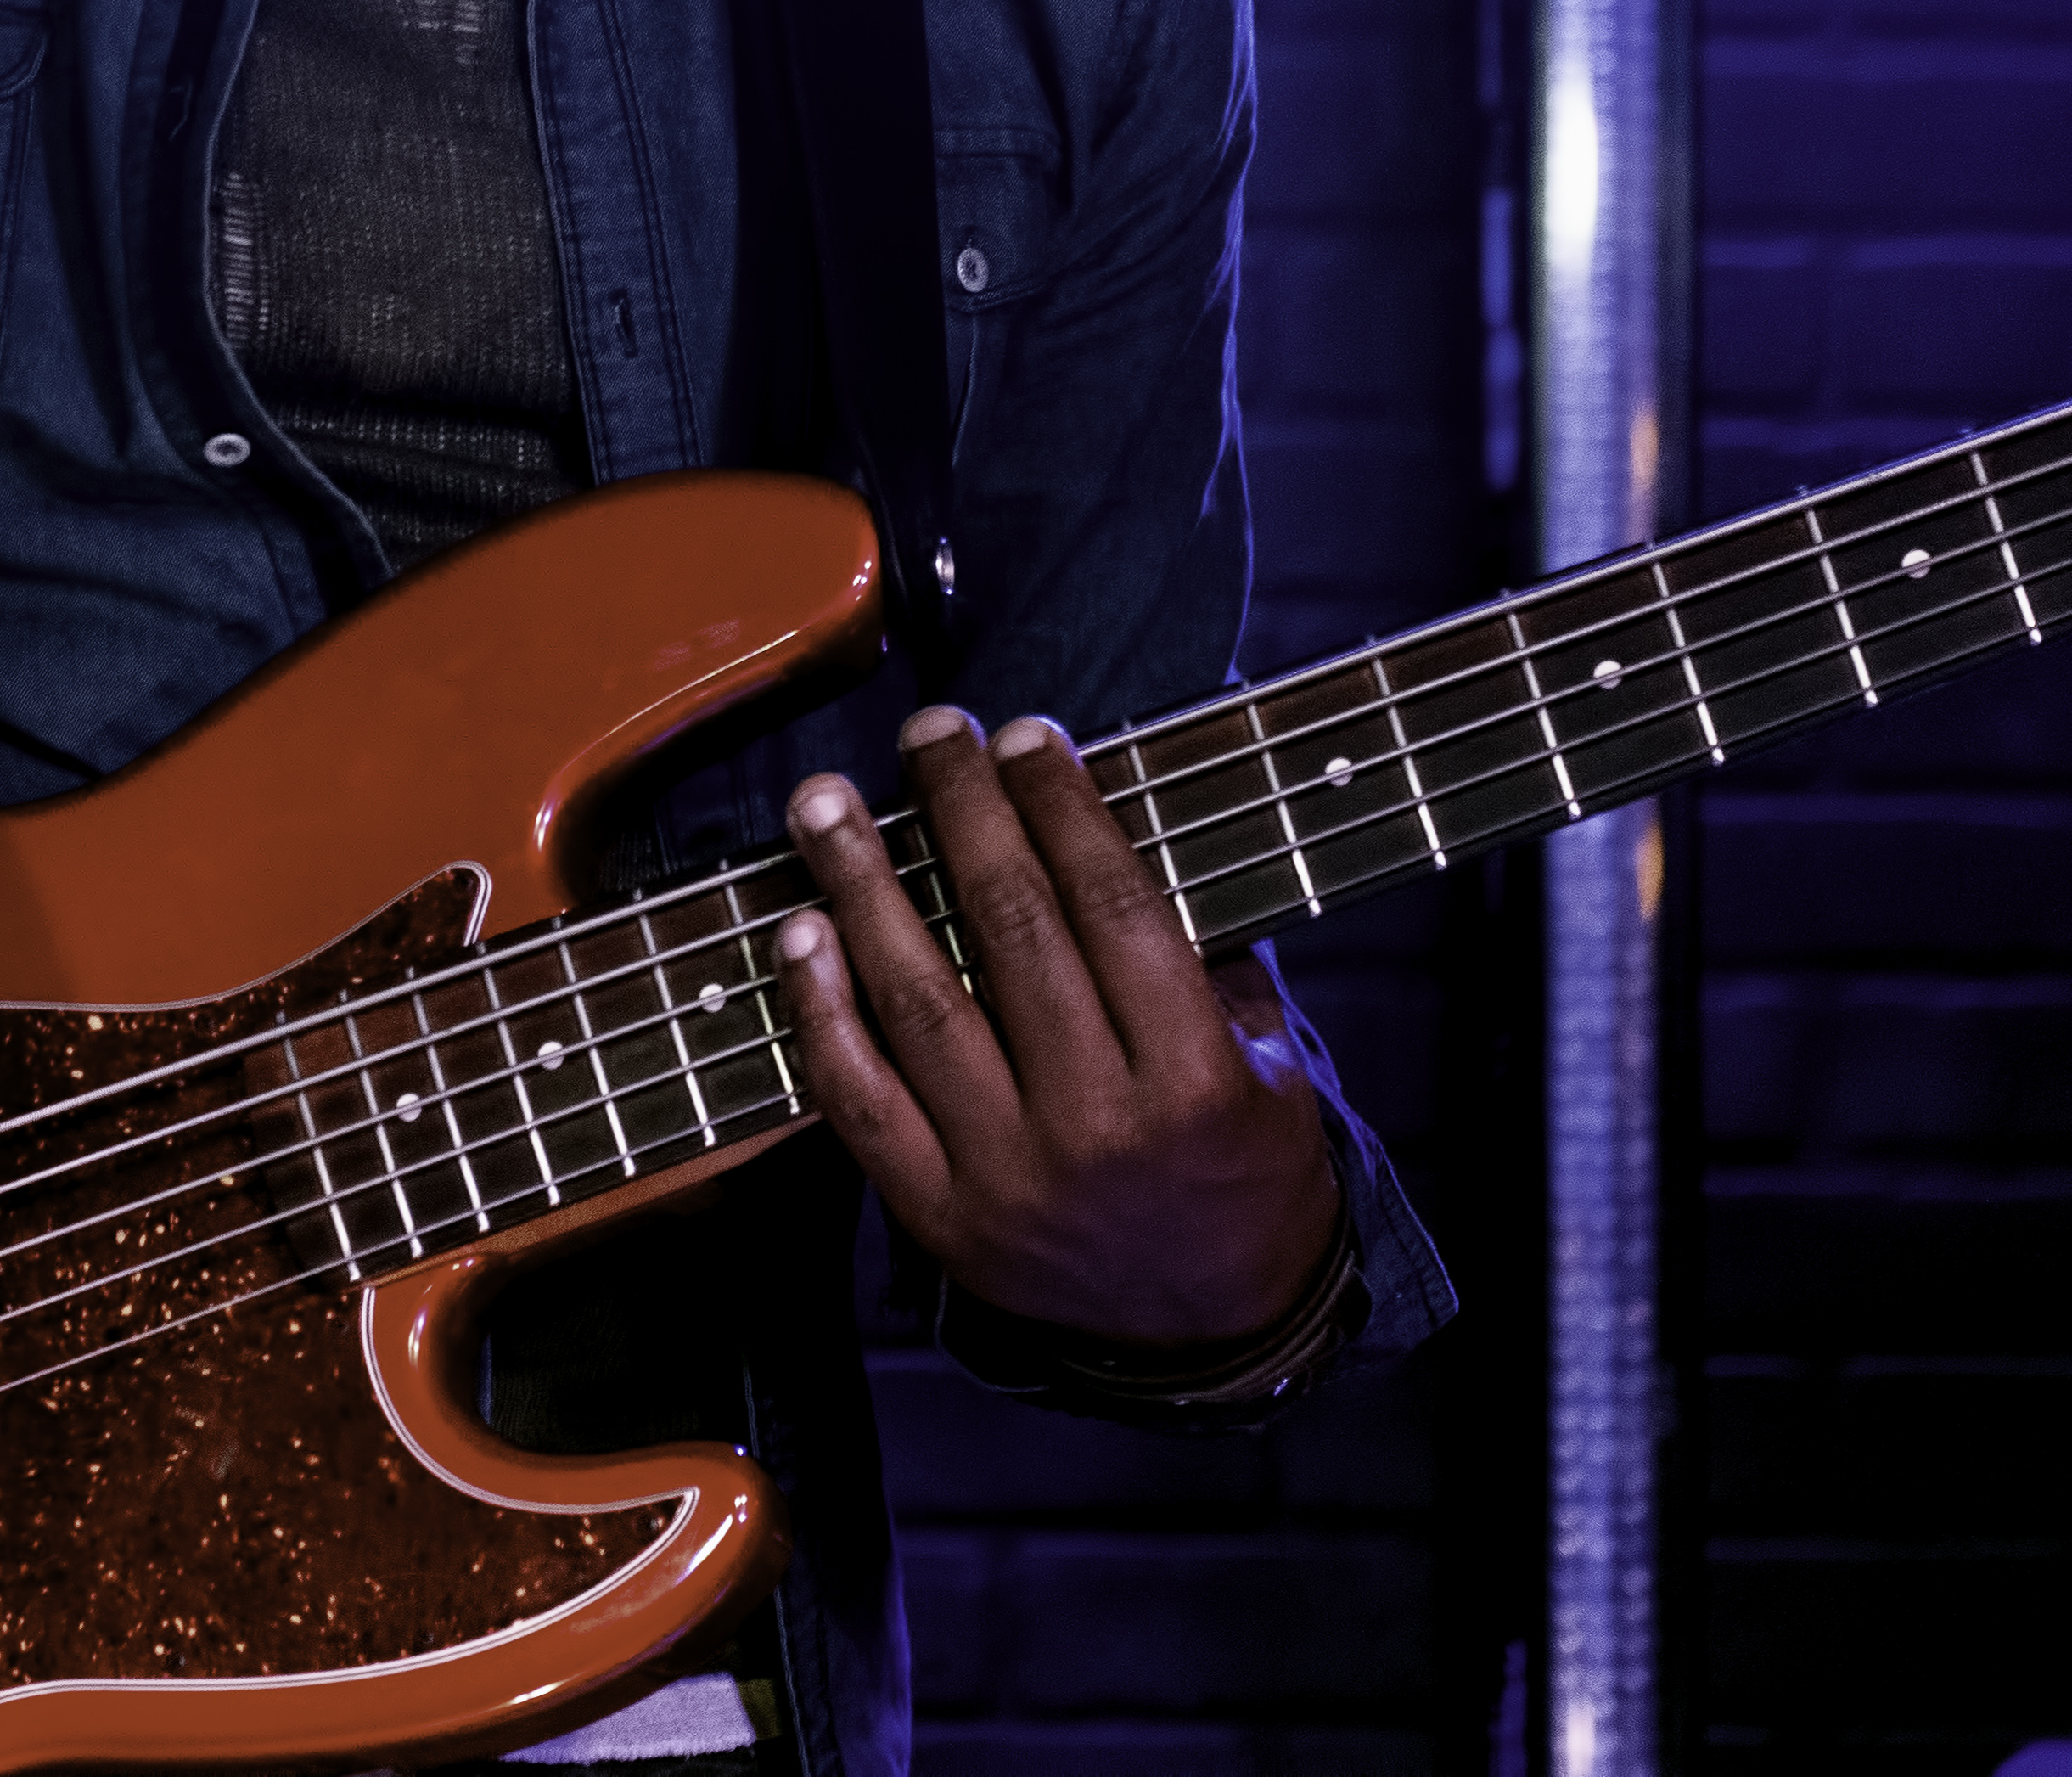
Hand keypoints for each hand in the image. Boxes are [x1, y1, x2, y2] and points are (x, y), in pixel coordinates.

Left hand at [776, 706, 1342, 1345]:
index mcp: (1193, 1076)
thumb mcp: (1272, 1061)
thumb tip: (1121, 826)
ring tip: (826, 806)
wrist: (1218, 1339)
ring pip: (920, 1004)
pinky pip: (862, 1103)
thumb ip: (1210, 955)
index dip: (1059, 807)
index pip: (1112, 905)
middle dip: (963, 812)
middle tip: (926, 733)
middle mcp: (1097, 1125)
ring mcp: (1009, 1176)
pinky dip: (820, 1014)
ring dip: (863, 890)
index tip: (1023, 735)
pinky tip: (800, 933)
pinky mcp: (943, 1219)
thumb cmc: (1248, 1172)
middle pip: (1012, 932)